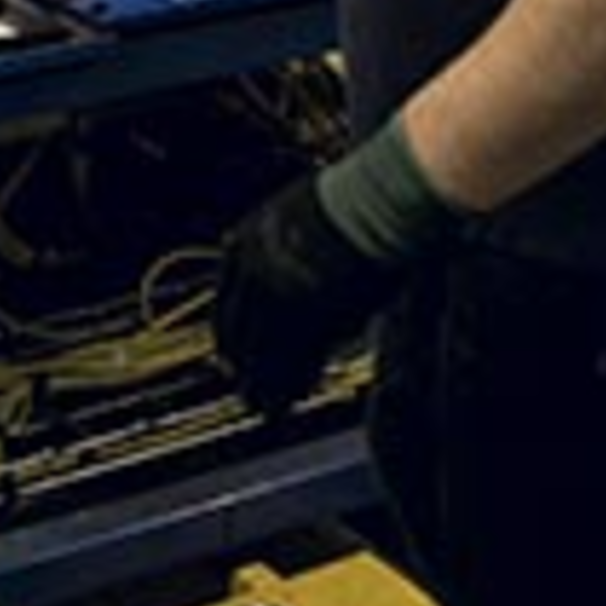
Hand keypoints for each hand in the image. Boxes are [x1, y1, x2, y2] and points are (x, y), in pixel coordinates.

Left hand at [214, 171, 399, 418]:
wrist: (379, 194)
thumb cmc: (353, 201)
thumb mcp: (299, 219)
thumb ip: (283, 252)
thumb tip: (283, 285)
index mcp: (246, 242)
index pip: (227, 302)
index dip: (228, 336)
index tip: (227, 358)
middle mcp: (256, 269)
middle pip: (240, 333)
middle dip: (242, 367)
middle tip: (244, 392)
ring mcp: (283, 290)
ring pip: (264, 352)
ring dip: (263, 385)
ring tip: (263, 410)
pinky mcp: (316, 311)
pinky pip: (297, 357)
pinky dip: (292, 382)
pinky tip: (292, 399)